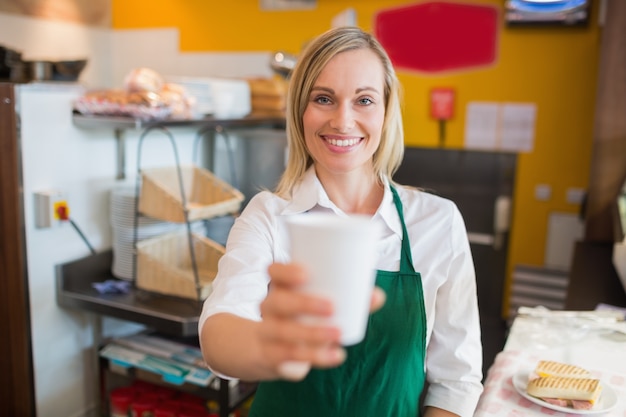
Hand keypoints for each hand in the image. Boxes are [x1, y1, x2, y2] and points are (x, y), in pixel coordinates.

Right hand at [258, 263, 384, 379]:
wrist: (269, 349)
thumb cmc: (302, 317)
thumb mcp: (318, 304)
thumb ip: (349, 298)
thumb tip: (378, 296)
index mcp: (281, 287)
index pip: (274, 271)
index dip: (286, 271)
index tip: (306, 274)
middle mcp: (269, 307)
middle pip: (278, 301)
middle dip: (304, 304)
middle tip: (332, 308)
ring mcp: (267, 332)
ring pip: (283, 331)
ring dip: (312, 333)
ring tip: (338, 334)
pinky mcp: (271, 355)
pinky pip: (288, 357)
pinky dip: (315, 357)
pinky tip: (335, 355)